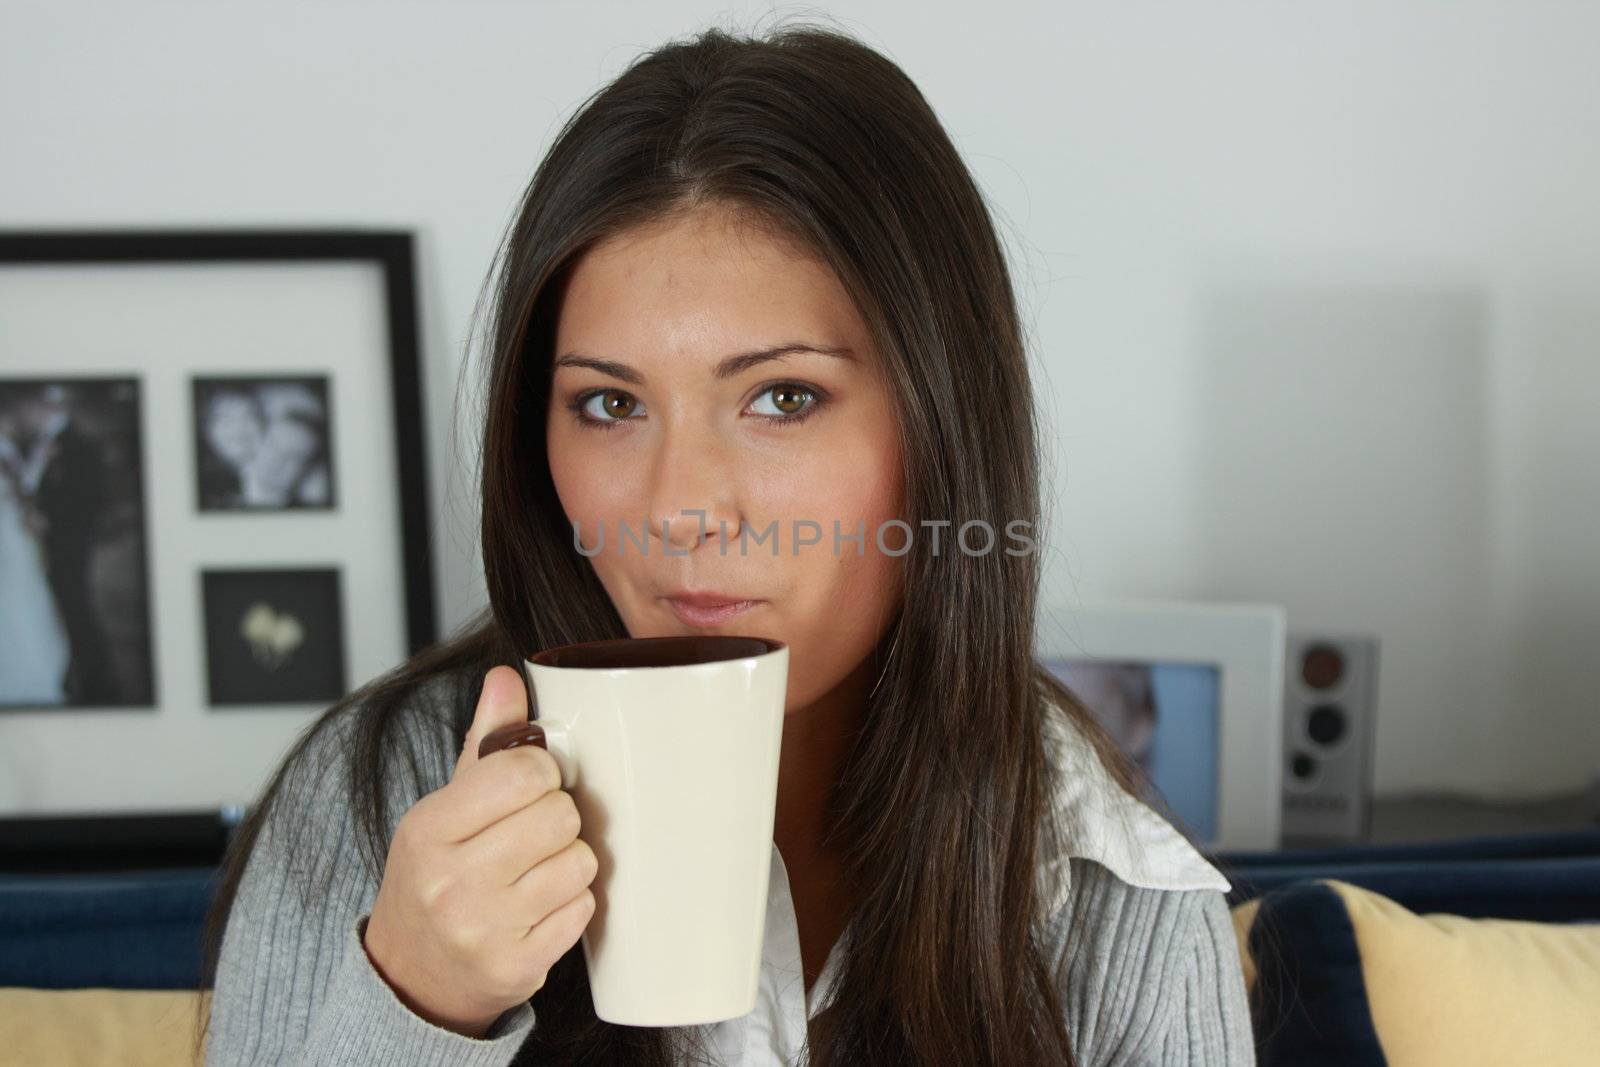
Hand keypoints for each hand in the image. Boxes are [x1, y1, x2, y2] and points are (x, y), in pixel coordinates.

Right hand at [363, 666, 596, 1036]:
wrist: (411, 975)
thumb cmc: (437, 876)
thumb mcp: (445, 807)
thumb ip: (484, 741)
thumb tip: (507, 677)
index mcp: (428, 828)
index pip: (522, 772)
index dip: (543, 771)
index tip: (534, 783)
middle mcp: (450, 882)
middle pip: (558, 817)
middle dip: (558, 818)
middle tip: (535, 833)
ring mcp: (483, 930)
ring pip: (579, 863)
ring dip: (570, 862)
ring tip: (537, 872)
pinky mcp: (516, 968)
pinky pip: (584, 909)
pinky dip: (572, 904)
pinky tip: (540, 907)